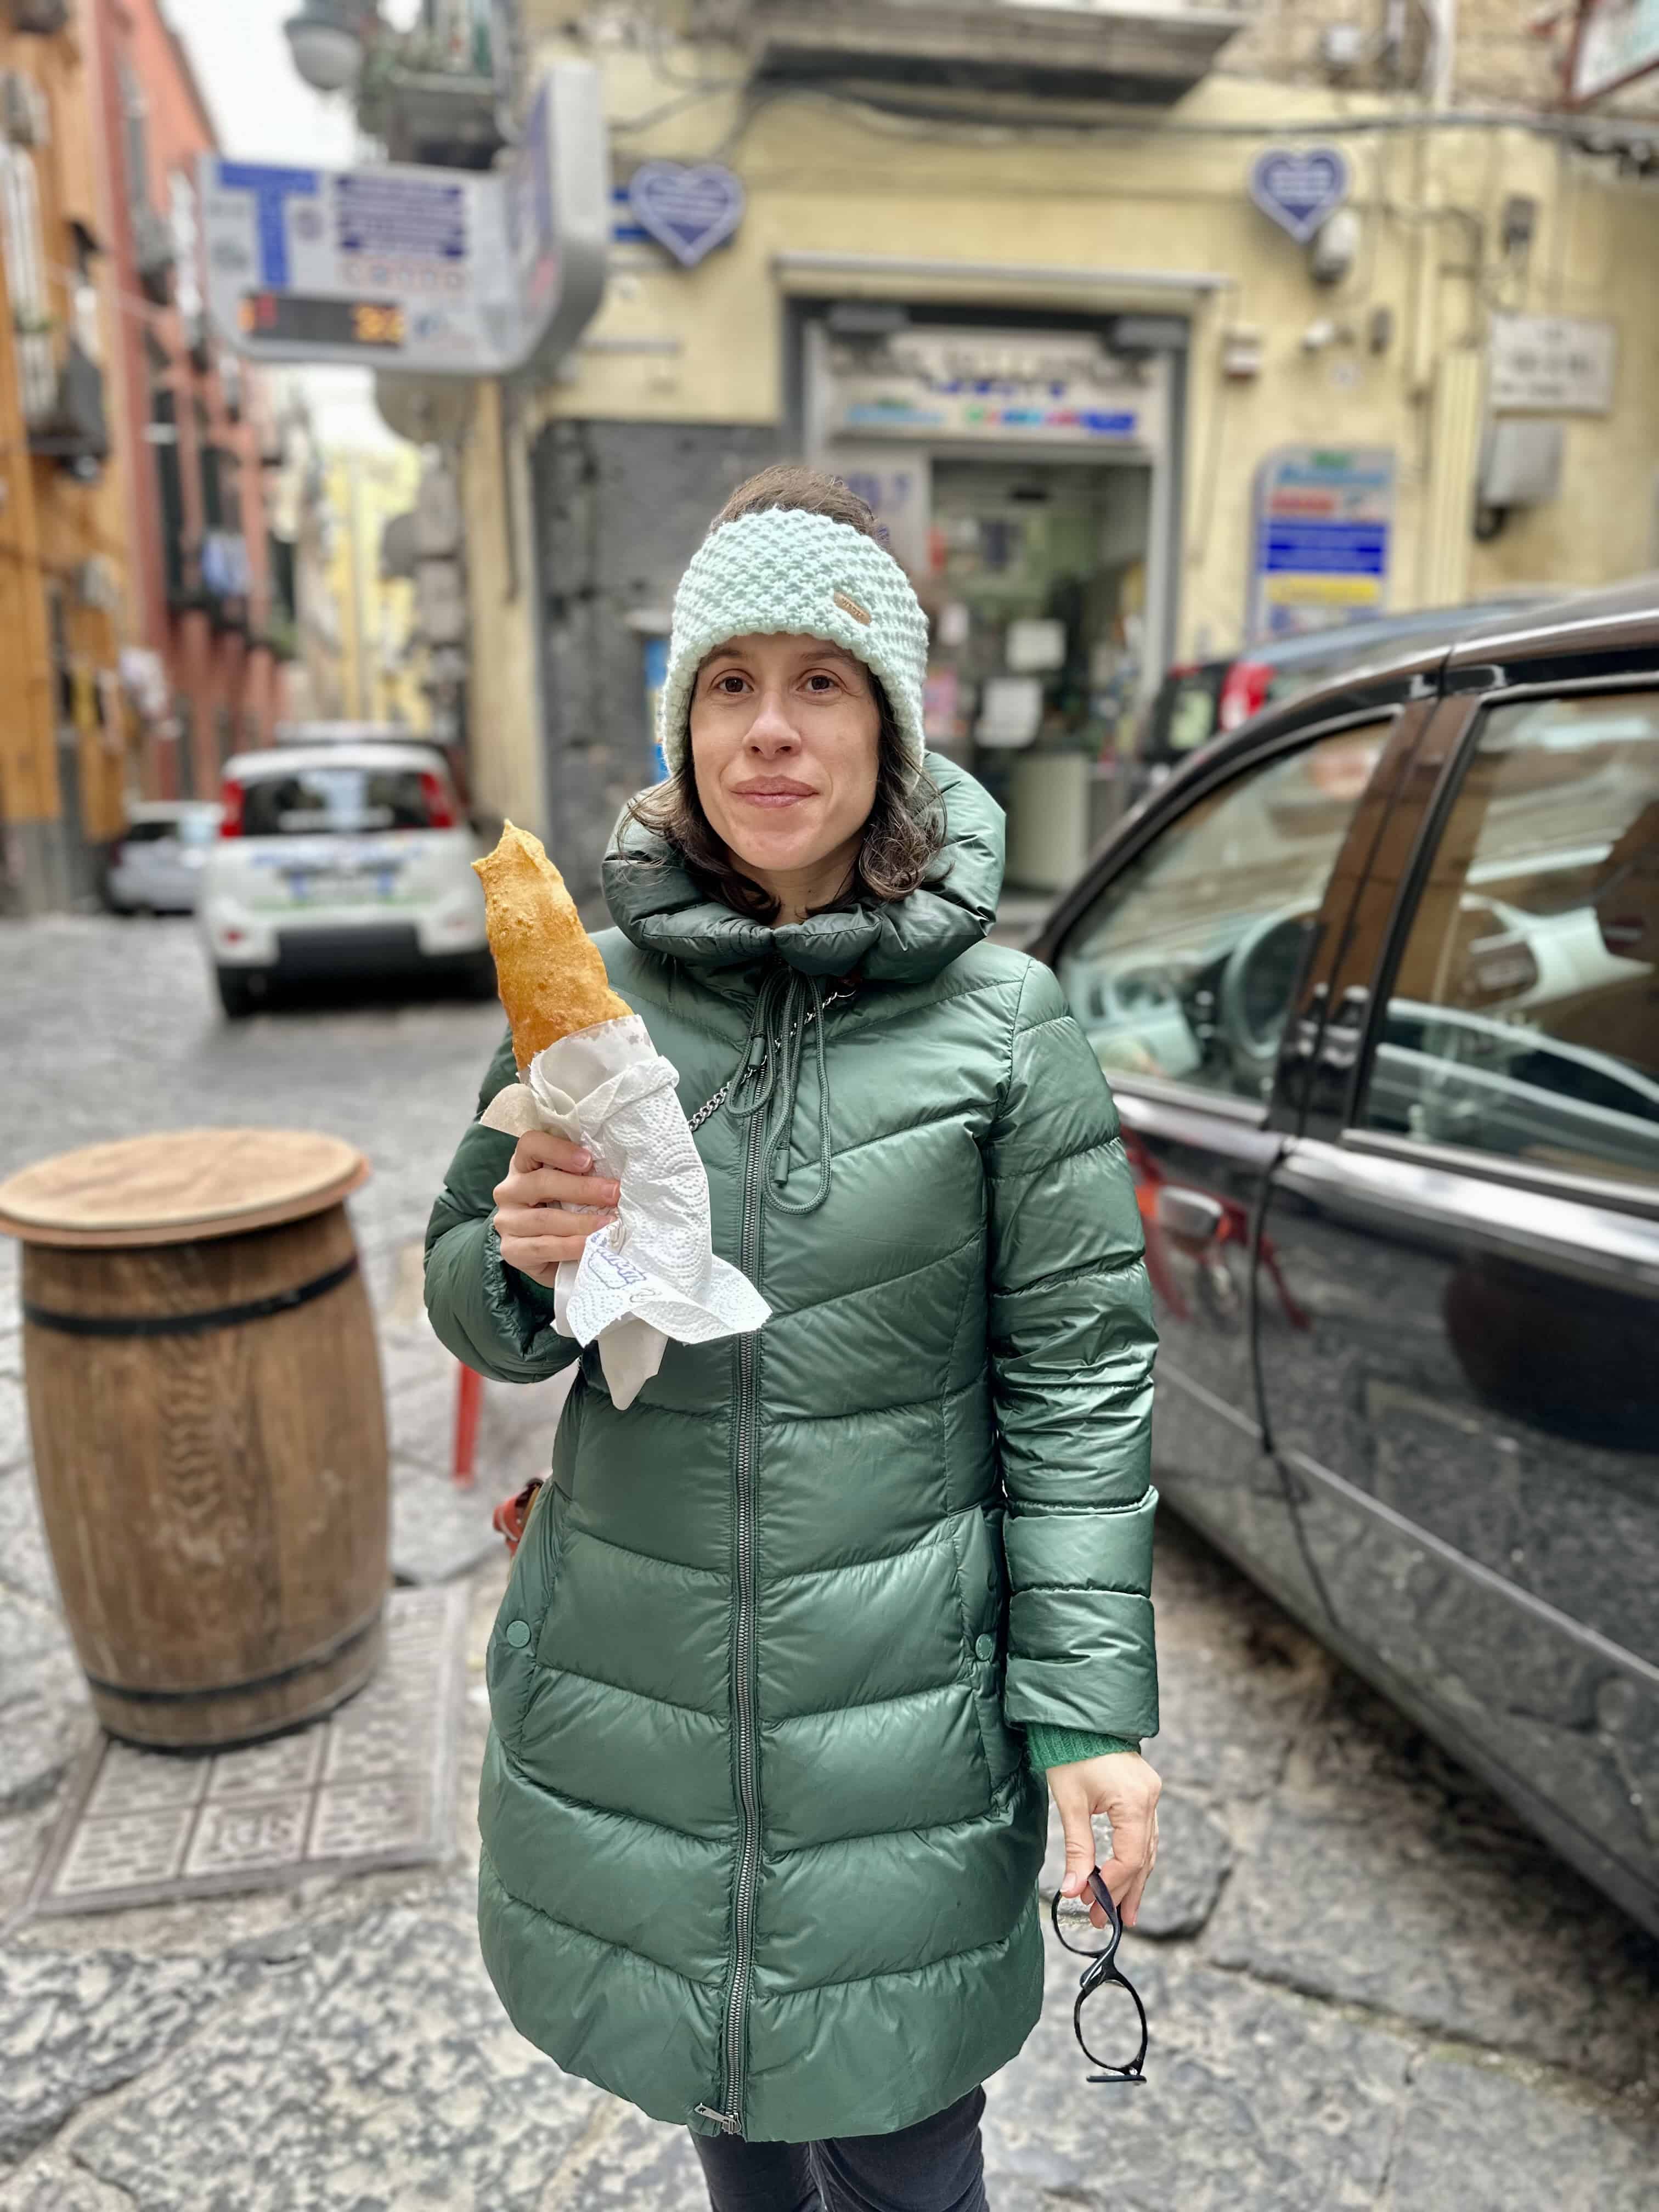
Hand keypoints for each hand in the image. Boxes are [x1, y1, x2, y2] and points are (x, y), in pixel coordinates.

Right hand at [492, 1130, 619, 1287]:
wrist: (547, 1256)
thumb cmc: (562, 1212)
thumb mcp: (568, 1189)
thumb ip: (580, 1176)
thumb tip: (615, 1177)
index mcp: (522, 1166)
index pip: (530, 1145)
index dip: (559, 1150)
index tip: (588, 1160)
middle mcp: (509, 1190)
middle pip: (541, 1182)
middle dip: (582, 1188)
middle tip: (613, 1193)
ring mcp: (507, 1221)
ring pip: (544, 1219)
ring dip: (582, 1222)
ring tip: (609, 1224)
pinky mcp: (511, 1250)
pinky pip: (543, 1247)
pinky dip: (571, 1246)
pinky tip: (591, 1245)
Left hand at [1049, 1750, 1161, 1929]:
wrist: (1078, 1716)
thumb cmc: (1070, 1752)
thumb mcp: (1070, 1803)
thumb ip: (1077, 1848)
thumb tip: (1075, 1889)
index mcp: (1134, 1801)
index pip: (1130, 1857)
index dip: (1112, 1884)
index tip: (1091, 1904)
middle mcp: (1150, 1798)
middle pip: (1142, 1857)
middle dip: (1123, 1891)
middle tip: (1106, 1919)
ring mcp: (1150, 1792)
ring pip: (1147, 1846)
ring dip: (1133, 1878)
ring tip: (1123, 1910)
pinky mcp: (1144, 1789)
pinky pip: (1144, 1831)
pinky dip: (1134, 1855)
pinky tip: (1127, 1874)